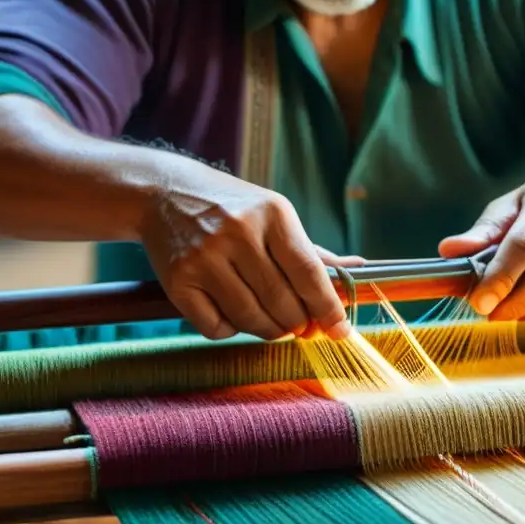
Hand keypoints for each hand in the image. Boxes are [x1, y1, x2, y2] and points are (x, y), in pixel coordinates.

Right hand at [140, 168, 361, 340]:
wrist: (166, 192)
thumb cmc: (234, 208)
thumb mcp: (276, 215)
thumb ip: (313, 251)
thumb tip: (357, 272)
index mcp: (272, 214)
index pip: (308, 272)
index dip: (328, 307)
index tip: (339, 330)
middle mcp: (238, 234)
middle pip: (282, 302)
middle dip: (298, 323)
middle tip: (300, 325)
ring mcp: (204, 257)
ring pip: (251, 319)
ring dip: (269, 331)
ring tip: (273, 323)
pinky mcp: (178, 280)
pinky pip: (216, 327)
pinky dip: (231, 330)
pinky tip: (234, 313)